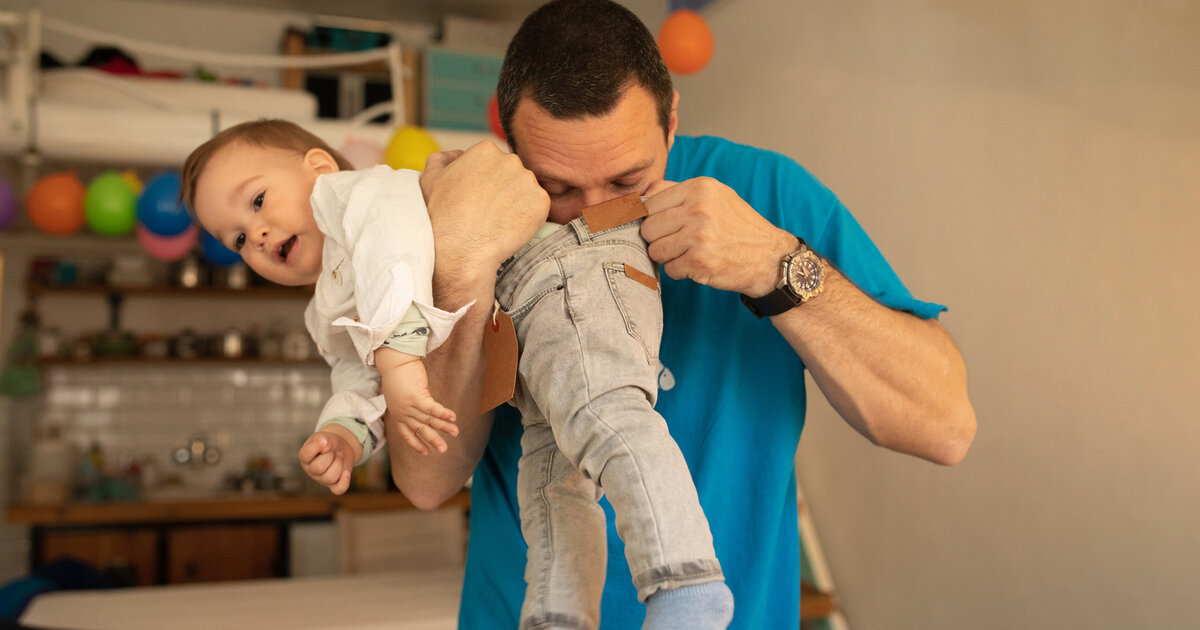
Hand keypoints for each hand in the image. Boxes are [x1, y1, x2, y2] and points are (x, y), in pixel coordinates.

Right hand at [298, 428, 359, 494]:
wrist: (341, 447)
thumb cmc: (329, 442)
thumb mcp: (324, 436)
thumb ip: (321, 438)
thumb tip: (323, 442)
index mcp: (305, 458)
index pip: (306, 455)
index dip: (317, 446)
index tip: (324, 440)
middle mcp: (312, 470)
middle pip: (318, 468)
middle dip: (330, 456)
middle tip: (334, 451)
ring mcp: (322, 479)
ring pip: (329, 478)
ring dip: (338, 464)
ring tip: (339, 456)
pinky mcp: (334, 484)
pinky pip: (338, 490)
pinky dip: (344, 482)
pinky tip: (346, 472)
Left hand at [377, 351, 459, 454]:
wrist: (394, 361)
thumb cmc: (397, 375)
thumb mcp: (398, 394)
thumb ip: (406, 404)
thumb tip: (416, 407)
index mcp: (397, 413)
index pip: (406, 434)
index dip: (416, 444)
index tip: (426, 453)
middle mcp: (402, 413)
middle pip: (420, 430)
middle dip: (433, 440)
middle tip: (444, 450)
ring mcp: (408, 406)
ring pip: (429, 420)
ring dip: (444, 427)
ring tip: (455, 432)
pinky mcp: (416, 397)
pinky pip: (433, 409)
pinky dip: (443, 414)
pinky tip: (453, 417)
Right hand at [421, 141, 549, 277]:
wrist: (459, 251)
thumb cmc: (441, 217)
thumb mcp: (430, 179)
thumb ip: (442, 158)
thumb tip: (457, 154)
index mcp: (486, 150)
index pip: (493, 162)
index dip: (485, 182)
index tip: (478, 198)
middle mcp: (510, 159)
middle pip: (512, 174)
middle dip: (503, 190)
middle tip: (488, 212)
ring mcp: (528, 181)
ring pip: (525, 191)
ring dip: (516, 204)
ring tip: (498, 222)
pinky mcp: (541, 202)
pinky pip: (537, 208)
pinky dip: (528, 219)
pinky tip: (509, 229)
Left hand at [641, 177, 797, 295]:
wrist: (769, 257)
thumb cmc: (738, 226)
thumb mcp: (714, 195)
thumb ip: (677, 191)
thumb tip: (640, 198)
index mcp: (700, 188)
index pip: (650, 203)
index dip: (653, 218)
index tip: (665, 226)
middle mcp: (698, 209)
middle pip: (648, 228)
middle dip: (658, 238)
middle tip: (677, 242)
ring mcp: (699, 237)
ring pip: (655, 250)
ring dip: (668, 256)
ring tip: (687, 253)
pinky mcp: (699, 262)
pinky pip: (669, 269)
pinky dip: (680, 271)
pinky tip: (697, 264)